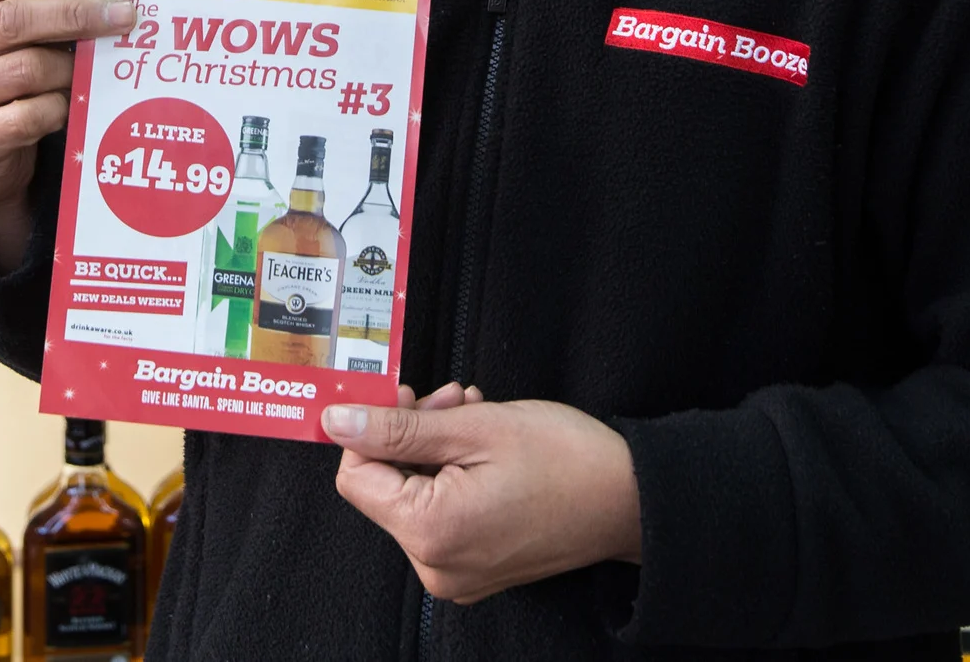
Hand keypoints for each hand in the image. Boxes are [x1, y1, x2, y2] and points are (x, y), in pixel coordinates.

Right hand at [0, 0, 135, 271]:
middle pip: (14, 18)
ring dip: (70, 66)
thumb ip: (39, 3)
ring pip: (26, 68)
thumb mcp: (6, 28)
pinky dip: (58, 106)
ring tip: (93, 66)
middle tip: (123, 16)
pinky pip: (29, 115)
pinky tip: (70, 103)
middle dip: (77, 14)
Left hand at [322, 393, 641, 603]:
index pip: (355, 475)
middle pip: (385, 486)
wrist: (633, 500)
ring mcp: (457, 573)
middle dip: (411, 433)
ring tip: (475, 416)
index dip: (374, 428)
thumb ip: (398, 428)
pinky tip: (482, 446)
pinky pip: (441, 515)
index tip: (408, 395)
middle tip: (453, 400)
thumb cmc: (567, 461)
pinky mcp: (476, 569)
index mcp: (430, 532)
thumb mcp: (475, 428)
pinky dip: (452, 475)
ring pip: (413, 495)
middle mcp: (436, 565)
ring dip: (435, 447)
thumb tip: (336, 421)